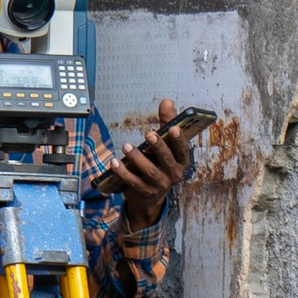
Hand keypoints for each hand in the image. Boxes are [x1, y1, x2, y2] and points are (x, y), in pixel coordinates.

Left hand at [114, 103, 194, 227]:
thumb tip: (167, 101)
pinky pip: (133, 181)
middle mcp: (173, 174)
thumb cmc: (159, 162)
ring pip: (149, 171)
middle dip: (158, 146)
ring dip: (137, 158)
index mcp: (181, 161)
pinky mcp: (144, 192)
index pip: (183, 150)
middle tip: (149, 133)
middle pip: (166, 160)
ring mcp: (159, 185)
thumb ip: (166, 122)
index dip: (179, 139)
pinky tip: (114, 162)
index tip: (173, 128)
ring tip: (126, 146)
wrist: (150, 196)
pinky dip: (123, 172)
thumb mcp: (164, 142)